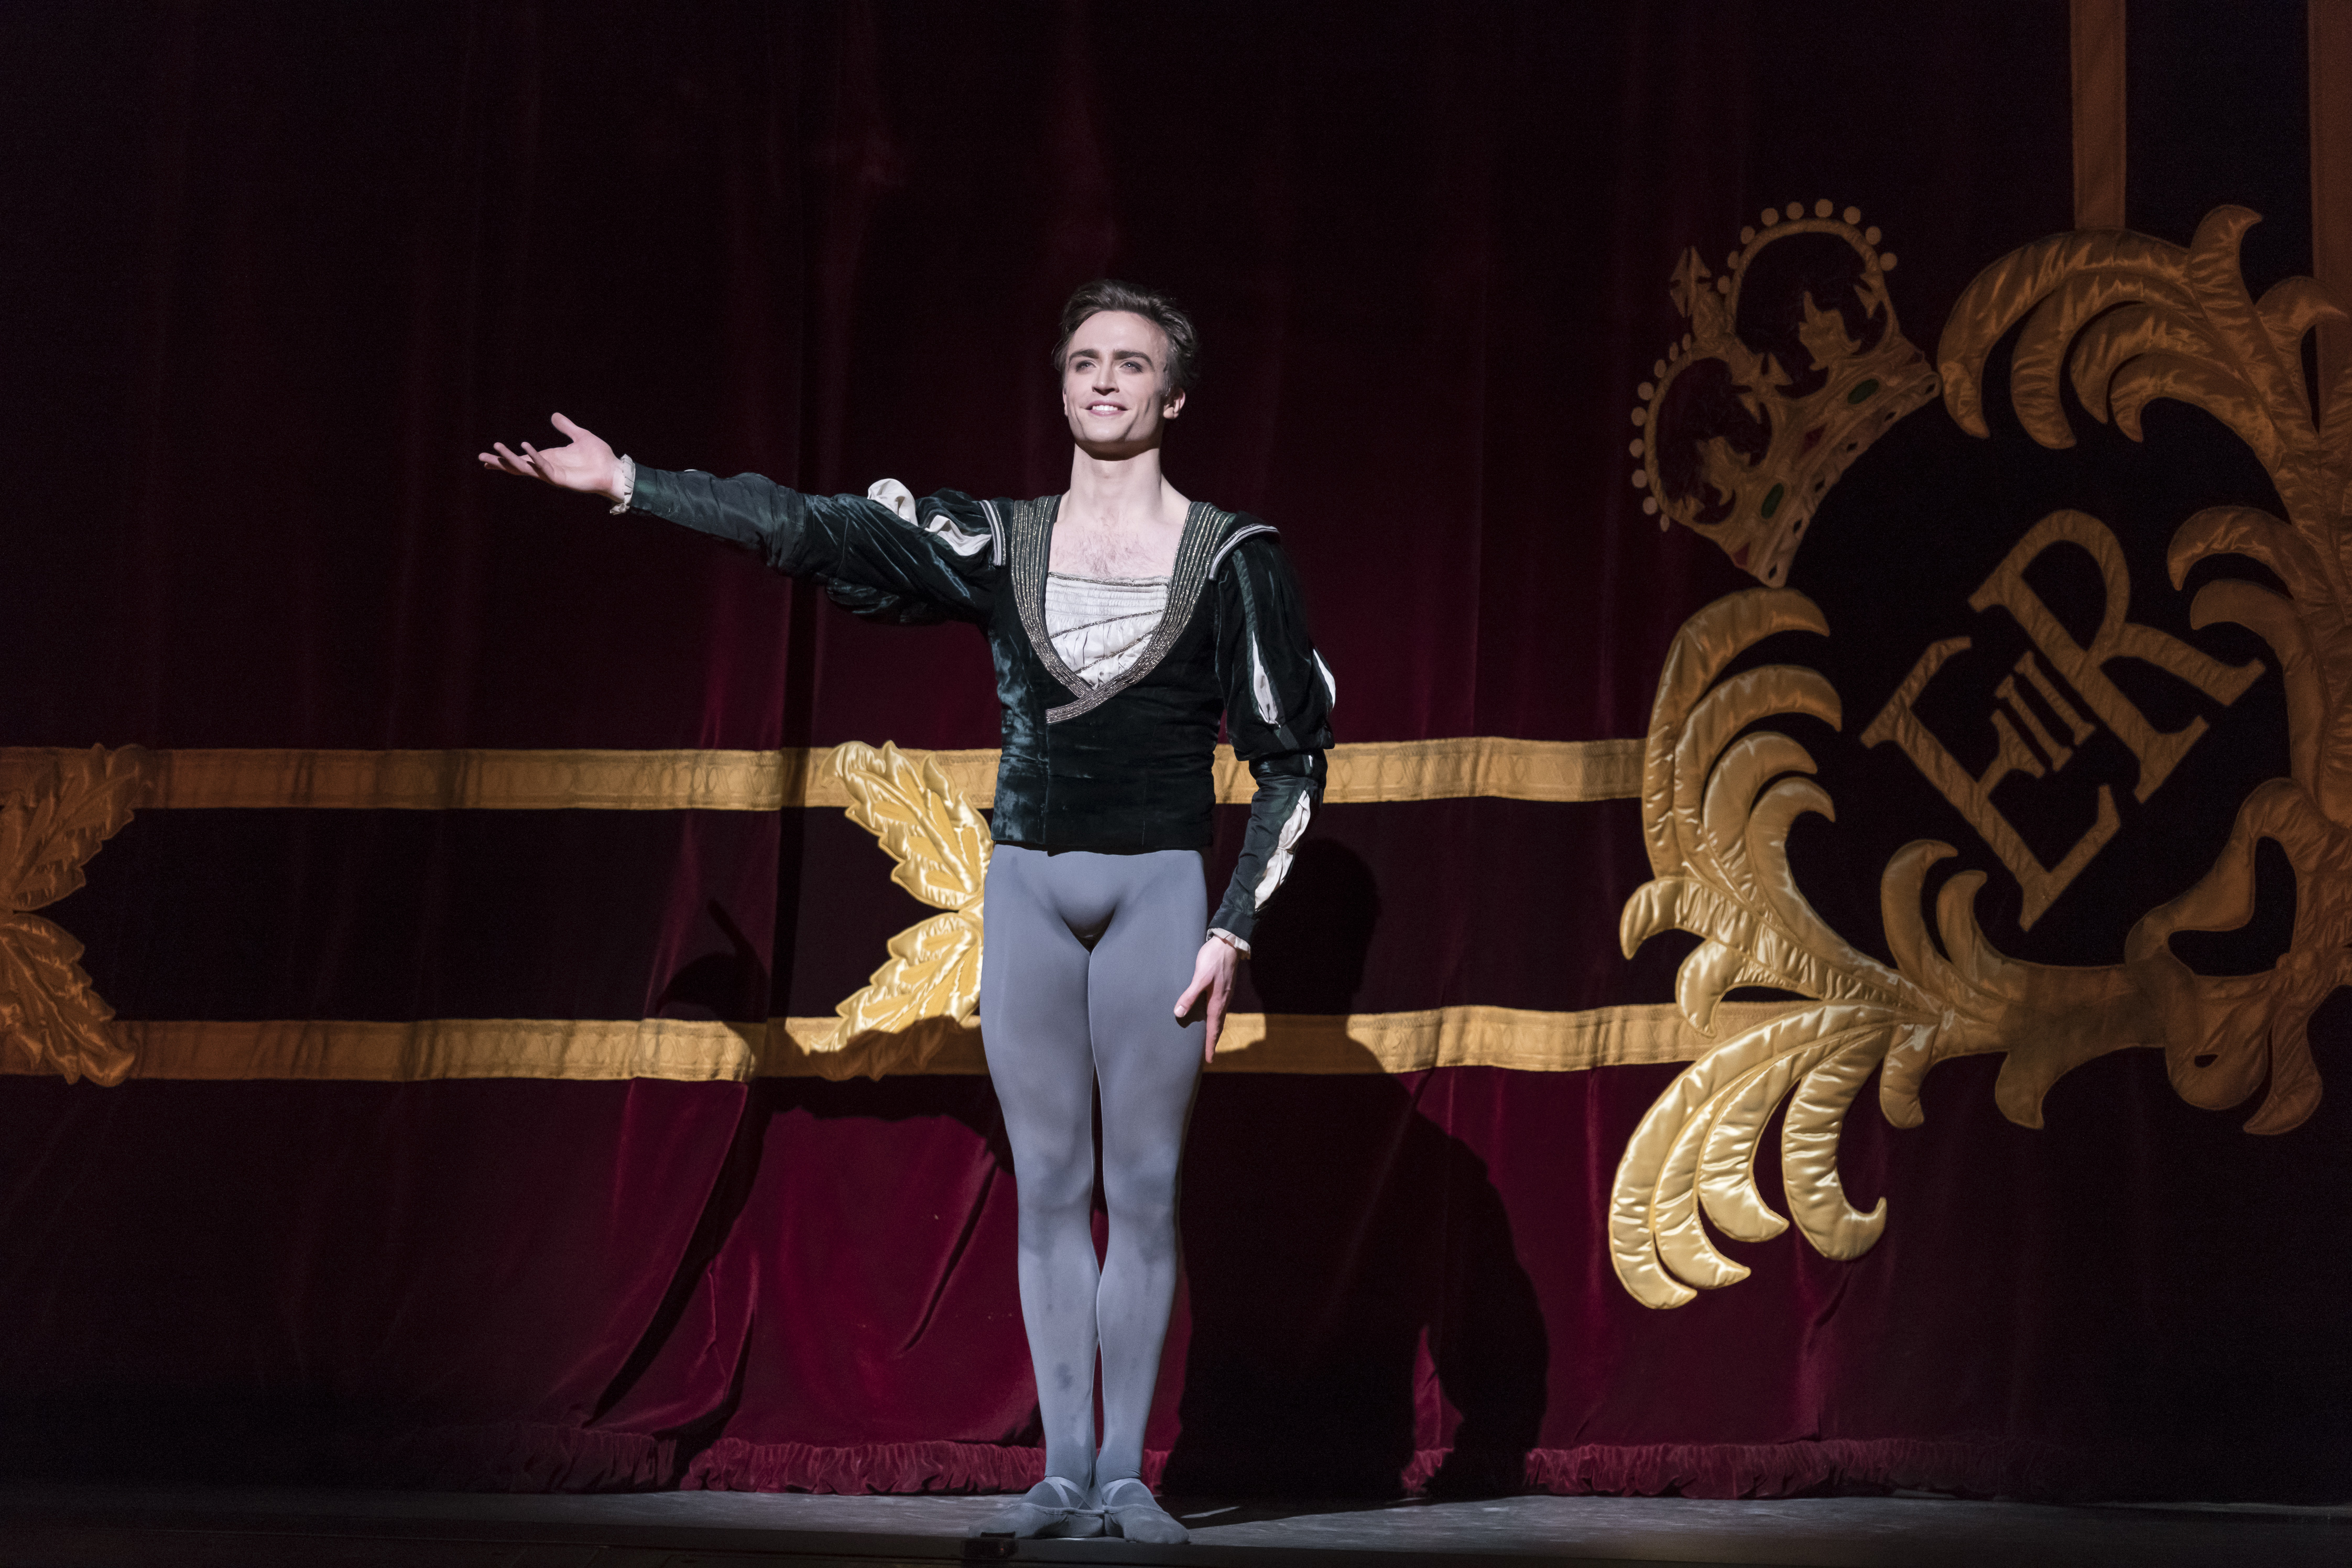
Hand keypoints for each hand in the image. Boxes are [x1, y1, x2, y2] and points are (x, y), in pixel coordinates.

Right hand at [477, 412, 626, 499]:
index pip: (521, 459)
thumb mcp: (579, 436)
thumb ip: (566, 427)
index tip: (487, 456)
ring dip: (510, 459)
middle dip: (499, 462)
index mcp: (547, 458)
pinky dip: (534, 457)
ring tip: (496, 449)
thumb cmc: (599, 457)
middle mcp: (546, 467)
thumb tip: (554, 415)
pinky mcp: (560, 479)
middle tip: (481, 457)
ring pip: (525, 468)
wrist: (613, 469)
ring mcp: (552, 474)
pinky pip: (543, 468)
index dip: (504, 458)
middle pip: (517, 466)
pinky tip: (524, 447)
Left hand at [1174, 935, 1240, 1064]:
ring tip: (1208, 1039)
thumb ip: (1189, 995)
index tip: (1208, 1059)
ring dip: (1214, 1030)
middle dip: (1213, 1041)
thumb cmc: (1214, 959)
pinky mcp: (1224, 988)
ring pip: (1219, 1018)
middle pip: (1218, 1026)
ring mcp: (1225, 995)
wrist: (1229, 943)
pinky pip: (1219, 1009)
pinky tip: (1210, 1015)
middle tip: (1208, 1054)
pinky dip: (1215, 1018)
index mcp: (1217, 1002)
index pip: (1213, 1030)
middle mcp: (1223, 1001)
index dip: (1210, 1045)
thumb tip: (1178, 1013)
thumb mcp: (1199, 977)